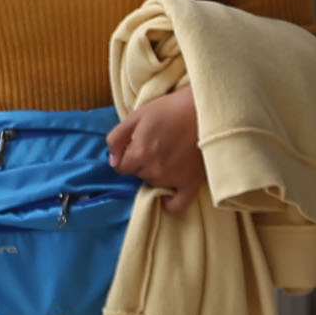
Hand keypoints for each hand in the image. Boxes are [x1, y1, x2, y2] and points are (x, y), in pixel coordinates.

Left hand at [106, 85, 205, 211]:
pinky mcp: (191, 183)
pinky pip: (177, 204)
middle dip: (142, 163)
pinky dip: (170, 202)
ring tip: (169, 154)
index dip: (127, 157)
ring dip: (157, 173)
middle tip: (156, 145)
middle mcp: (154, 170)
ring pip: (155, 183)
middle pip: (138, 175)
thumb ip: (117, 138)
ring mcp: (173, 179)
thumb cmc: (169, 109)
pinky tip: (168, 194)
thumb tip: (112, 161)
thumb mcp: (136, 116)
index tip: (136, 147)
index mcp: (139, 153)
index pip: (121, 168)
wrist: (203, 109)